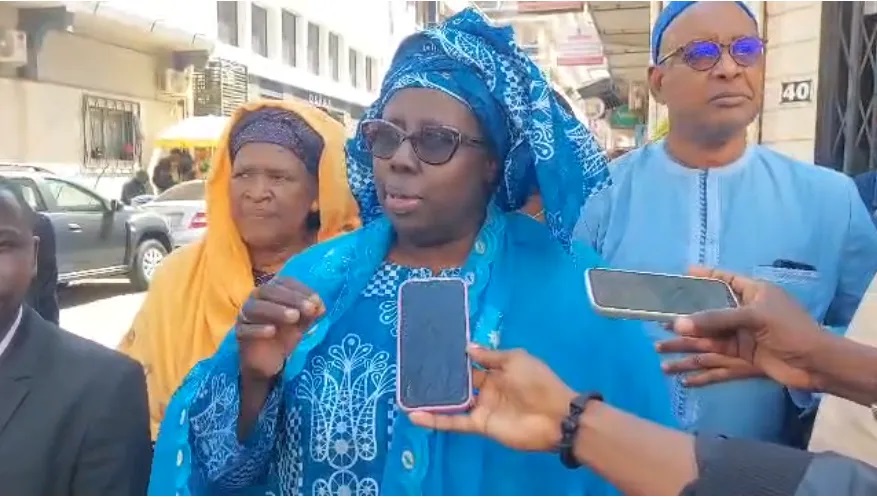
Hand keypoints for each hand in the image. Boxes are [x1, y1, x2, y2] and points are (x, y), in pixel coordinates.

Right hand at [236, 277, 324, 380]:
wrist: (269, 359)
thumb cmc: (285, 333)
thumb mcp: (303, 322)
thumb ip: (311, 312)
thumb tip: (320, 306)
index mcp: (273, 290)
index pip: (284, 282)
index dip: (301, 290)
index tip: (316, 301)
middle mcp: (256, 298)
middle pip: (268, 291)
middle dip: (291, 298)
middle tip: (309, 309)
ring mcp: (245, 315)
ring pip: (254, 307)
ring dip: (276, 310)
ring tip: (294, 317)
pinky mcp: (239, 333)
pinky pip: (245, 328)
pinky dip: (258, 329)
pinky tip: (272, 331)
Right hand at [408, 345, 575, 451]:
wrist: (555, 416)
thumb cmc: (537, 382)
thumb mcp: (515, 360)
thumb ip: (489, 356)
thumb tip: (468, 347)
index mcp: (497, 370)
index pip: (471, 363)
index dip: (454, 358)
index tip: (432, 350)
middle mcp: (486, 388)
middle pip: (458, 382)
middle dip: (439, 377)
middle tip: (413, 370)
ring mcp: (482, 407)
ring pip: (452, 402)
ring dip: (432, 399)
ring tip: (407, 393)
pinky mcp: (479, 425)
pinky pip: (454, 422)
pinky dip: (435, 420)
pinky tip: (416, 415)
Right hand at [658, 266, 826, 390]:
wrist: (816, 364)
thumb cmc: (790, 330)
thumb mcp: (753, 317)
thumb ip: (715, 320)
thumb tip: (678, 324)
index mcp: (753, 293)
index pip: (724, 279)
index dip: (704, 276)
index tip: (682, 275)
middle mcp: (745, 312)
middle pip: (709, 312)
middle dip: (684, 318)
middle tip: (657, 320)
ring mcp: (744, 336)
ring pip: (708, 339)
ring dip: (685, 346)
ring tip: (659, 349)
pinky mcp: (744, 357)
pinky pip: (716, 360)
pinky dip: (700, 369)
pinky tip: (683, 377)